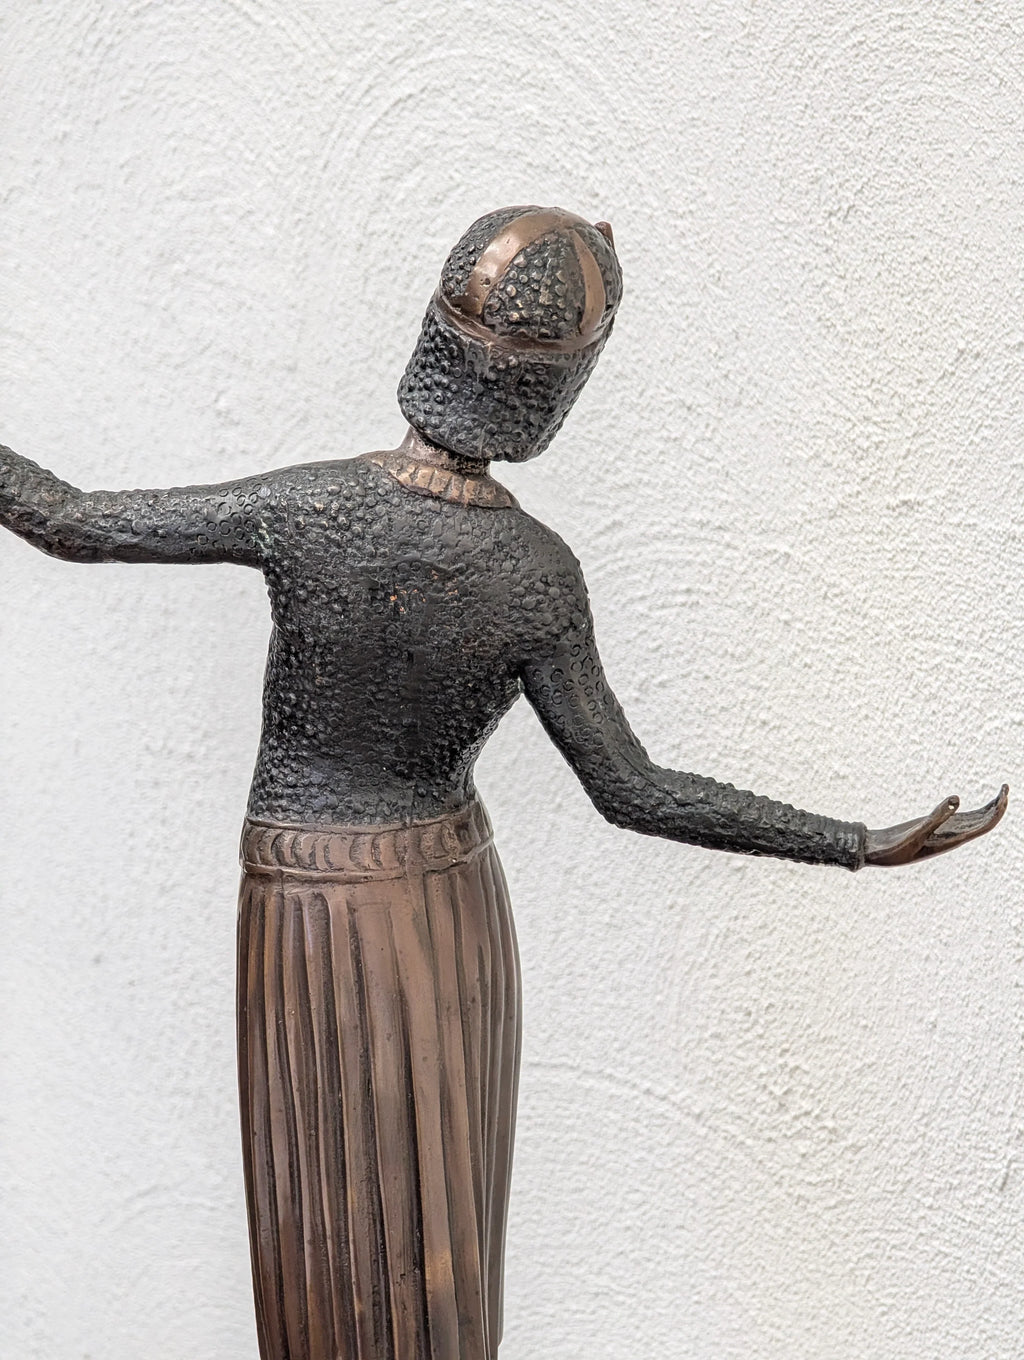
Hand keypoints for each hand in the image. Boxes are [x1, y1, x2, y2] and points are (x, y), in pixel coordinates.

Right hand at [864, 785, 1007, 865]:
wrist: (876, 854)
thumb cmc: (894, 849)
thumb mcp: (915, 832)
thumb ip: (936, 816)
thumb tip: (957, 799)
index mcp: (952, 840)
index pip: (984, 825)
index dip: (997, 811)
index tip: (1005, 793)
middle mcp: (951, 837)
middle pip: (983, 822)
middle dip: (997, 807)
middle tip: (1006, 788)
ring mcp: (942, 832)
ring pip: (972, 821)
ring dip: (986, 809)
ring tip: (998, 794)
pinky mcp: (931, 828)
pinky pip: (956, 820)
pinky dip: (967, 810)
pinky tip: (964, 803)